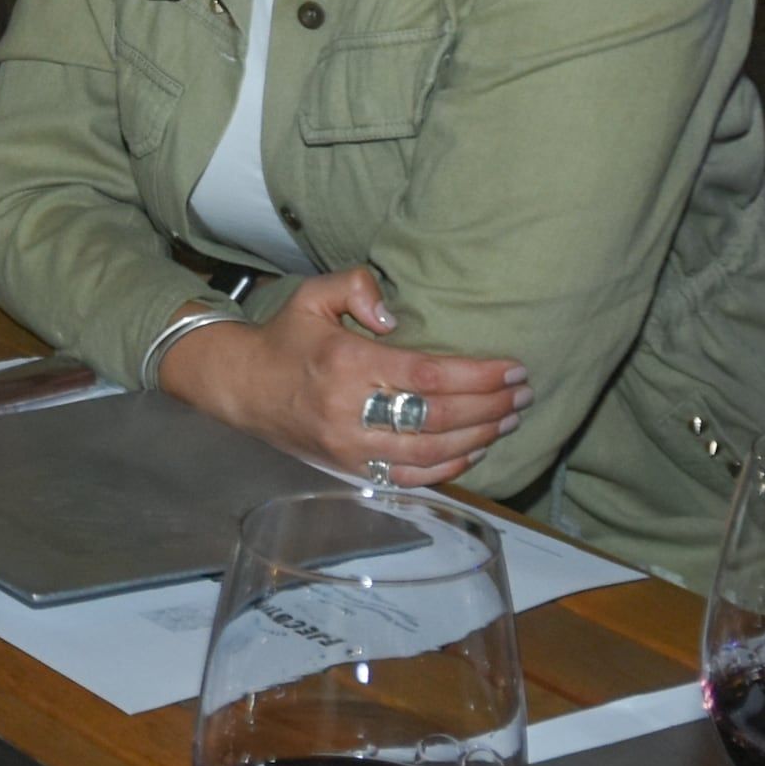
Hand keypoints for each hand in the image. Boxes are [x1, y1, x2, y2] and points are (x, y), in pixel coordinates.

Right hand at [152, 266, 526, 478]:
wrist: (242, 388)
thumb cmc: (287, 338)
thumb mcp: (313, 295)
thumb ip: (357, 287)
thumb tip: (394, 316)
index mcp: (346, 363)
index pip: (427, 374)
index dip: (477, 375)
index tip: (513, 369)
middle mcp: (349, 411)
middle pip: (437, 417)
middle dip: (489, 407)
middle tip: (522, 394)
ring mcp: (349, 448)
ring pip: (429, 453)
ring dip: (478, 438)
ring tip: (509, 419)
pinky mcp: (349, 470)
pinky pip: (408, 479)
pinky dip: (447, 469)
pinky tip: (475, 450)